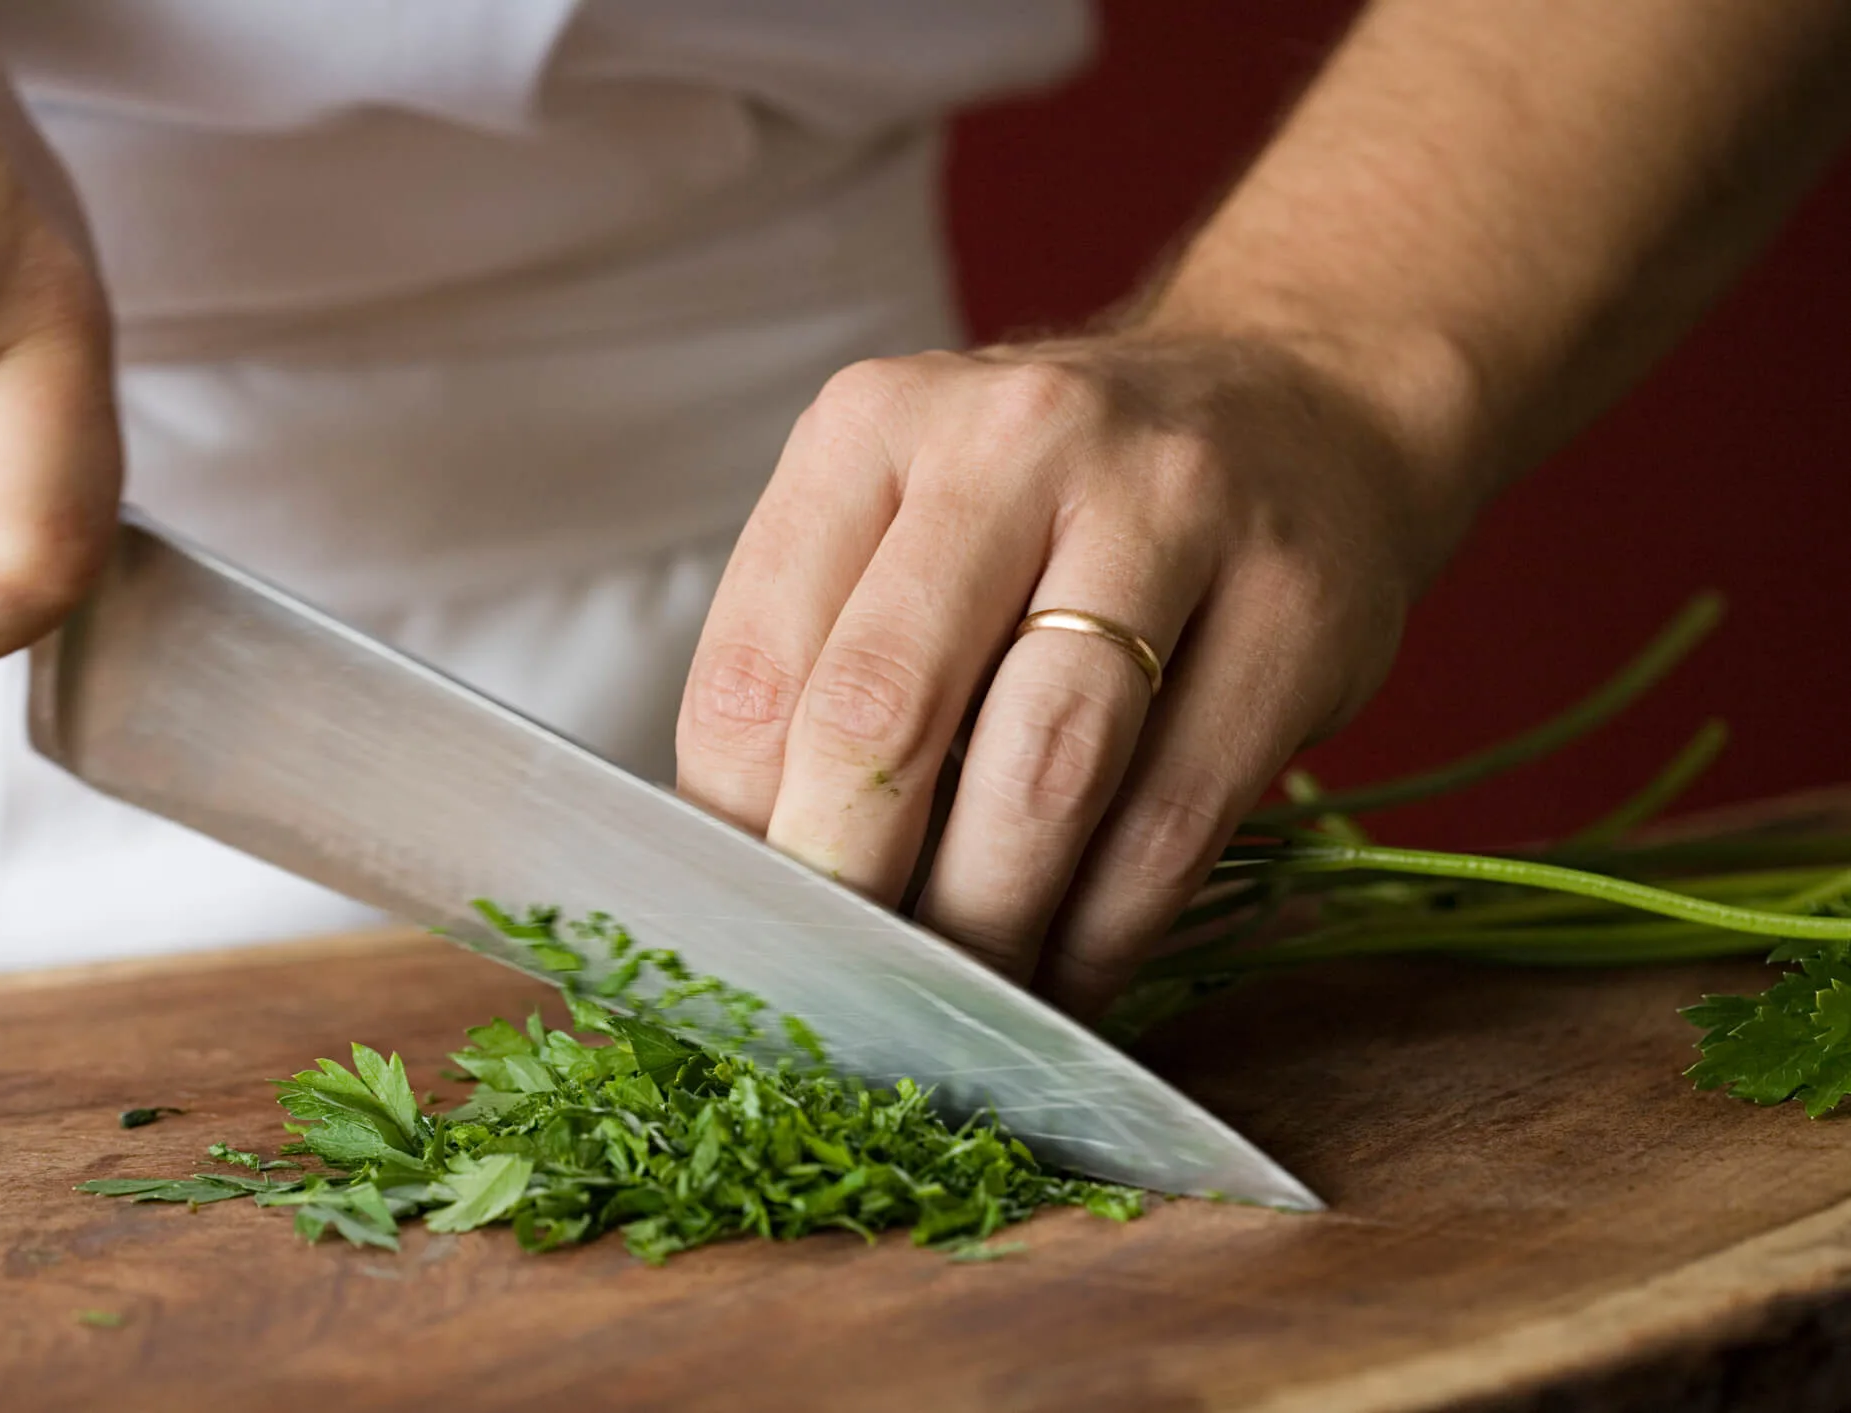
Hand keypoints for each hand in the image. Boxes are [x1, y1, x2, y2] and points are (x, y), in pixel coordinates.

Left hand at [678, 333, 1476, 1016]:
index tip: (753, 933)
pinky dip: (1101, 936)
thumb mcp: (911, 519)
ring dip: (984, 931)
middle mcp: (1015, 442)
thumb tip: (756, 873)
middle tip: (841, 996)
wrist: (1295, 405)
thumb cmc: (1059, 502)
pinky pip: (1172, 824)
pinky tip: (1065, 982)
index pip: (755, 668)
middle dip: (849, 891)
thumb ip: (824, 659)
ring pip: (1041, 777)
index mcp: (873, 425)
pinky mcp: (1294, 611)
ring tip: (955, 1009)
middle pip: (885, 714)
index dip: (739, 834)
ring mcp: (1171, 512)